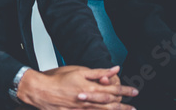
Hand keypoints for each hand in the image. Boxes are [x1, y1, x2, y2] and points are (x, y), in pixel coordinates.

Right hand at [17, 65, 137, 109]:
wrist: (41, 90)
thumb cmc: (59, 78)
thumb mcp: (81, 70)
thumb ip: (99, 72)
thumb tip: (115, 69)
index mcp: (91, 88)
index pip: (113, 89)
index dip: (125, 90)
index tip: (135, 91)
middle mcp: (88, 100)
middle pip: (110, 104)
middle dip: (123, 106)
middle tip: (133, 108)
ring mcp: (80, 109)